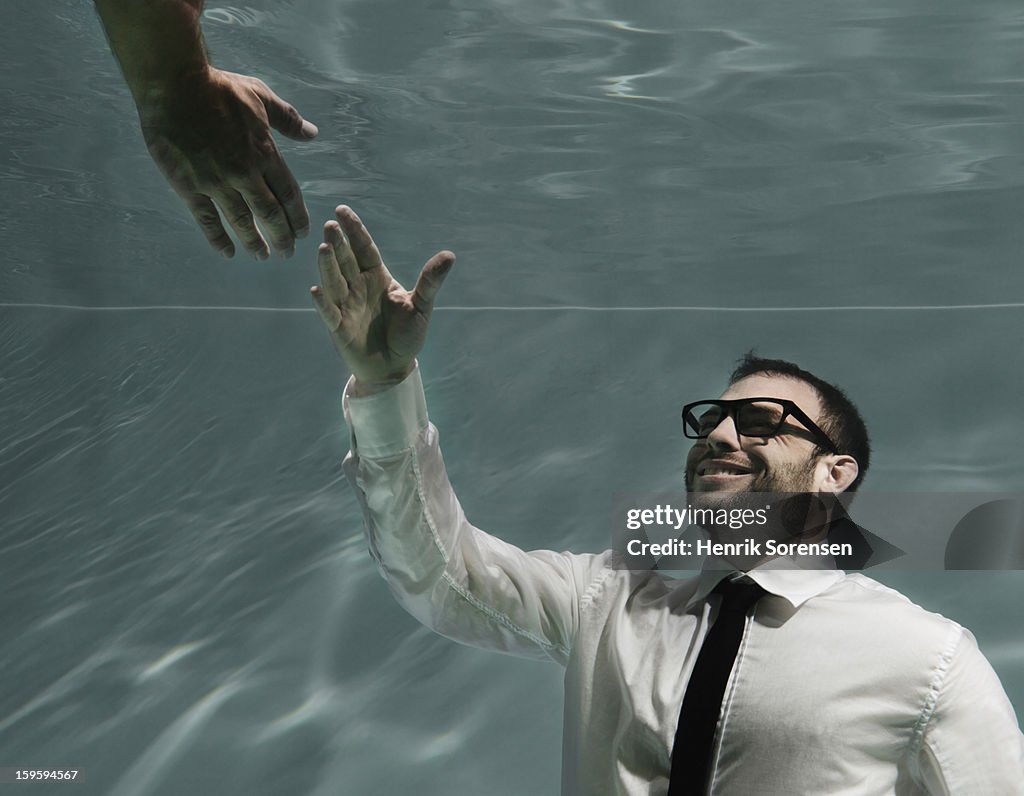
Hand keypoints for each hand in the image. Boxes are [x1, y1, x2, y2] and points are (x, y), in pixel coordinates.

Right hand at [138, 66, 316, 258]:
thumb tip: (313, 133)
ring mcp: (217, 182)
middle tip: (287, 253)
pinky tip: (228, 253)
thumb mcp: (261, 97)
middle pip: (271, 215)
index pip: (289, 195)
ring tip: (263, 256)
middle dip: (282, 237)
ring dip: (255, 243)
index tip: (302, 233)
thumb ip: (288, 120)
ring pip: (242, 222)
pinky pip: (208, 220)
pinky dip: (219, 239)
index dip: (298, 218)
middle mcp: (244, 173)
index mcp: (264, 153)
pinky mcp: (190, 186)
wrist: (174, 86)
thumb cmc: (219, 88)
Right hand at [310, 206, 454, 389]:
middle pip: (346, 261)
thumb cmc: (406, 335)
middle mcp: (358, 287)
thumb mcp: (422, 306)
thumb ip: (430, 281)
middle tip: (331, 226)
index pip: (363, 248)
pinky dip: (322, 303)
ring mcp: (346, 306)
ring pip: (334, 282)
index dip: (354, 230)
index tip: (342, 210)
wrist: (394, 367)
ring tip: (324, 248)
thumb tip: (450, 255)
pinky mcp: (339, 328)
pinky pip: (329, 313)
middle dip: (338, 244)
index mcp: (377, 277)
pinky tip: (316, 290)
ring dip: (328, 267)